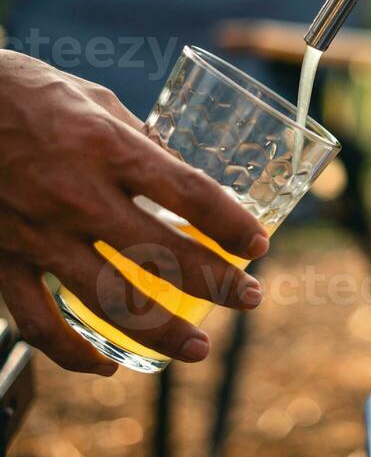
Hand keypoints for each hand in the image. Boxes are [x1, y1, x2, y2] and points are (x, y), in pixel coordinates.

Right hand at [0, 52, 267, 374]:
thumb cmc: (26, 93)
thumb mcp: (96, 101)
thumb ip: (140, 141)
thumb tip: (180, 173)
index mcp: (107, 146)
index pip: (188, 193)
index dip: (231, 224)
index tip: (258, 245)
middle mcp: (76, 195)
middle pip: (162, 254)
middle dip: (216, 283)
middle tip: (251, 299)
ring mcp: (36, 234)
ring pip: (108, 301)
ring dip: (161, 332)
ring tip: (197, 349)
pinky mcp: (0, 261)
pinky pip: (38, 323)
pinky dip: (73, 354)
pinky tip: (105, 364)